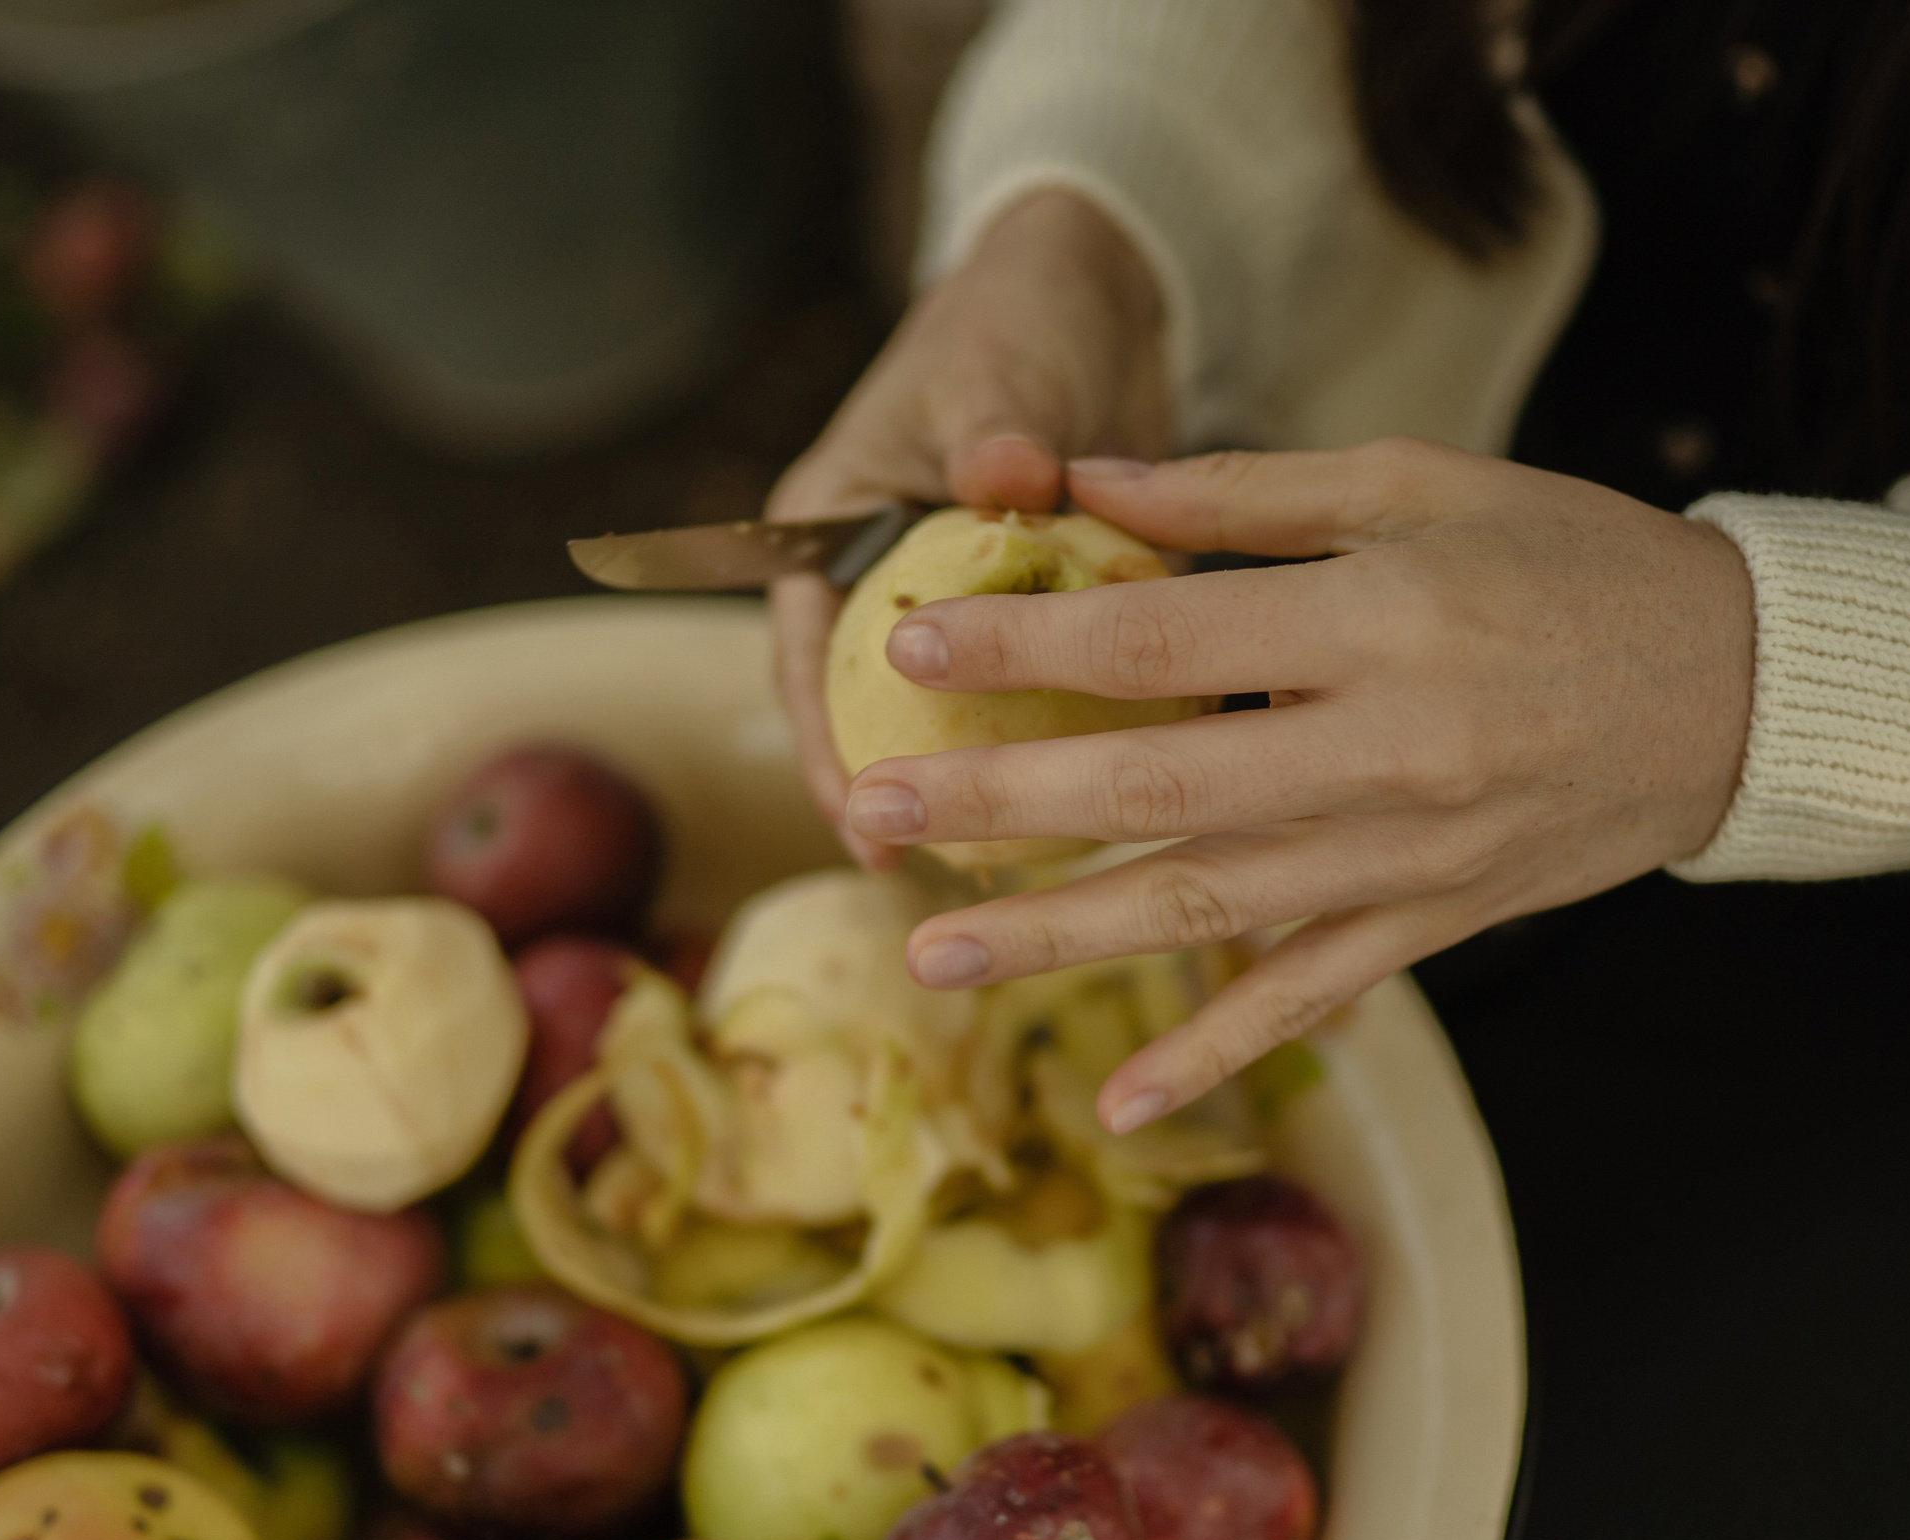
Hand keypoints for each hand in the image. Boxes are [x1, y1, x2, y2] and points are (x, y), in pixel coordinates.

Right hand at [767, 188, 1168, 859]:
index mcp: (833, 523)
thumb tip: (1007, 476)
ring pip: (955, 724)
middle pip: (872, 713)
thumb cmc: (1017, 312)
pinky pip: (1038, 704)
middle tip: (924, 874)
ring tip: (1001, 876)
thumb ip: (996, 423)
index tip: (857, 818)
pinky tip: (1096, 819)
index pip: (808, 650)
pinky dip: (1059, 755)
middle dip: (893, 798)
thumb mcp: (994, 363)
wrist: (1100, 293)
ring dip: (974, 793)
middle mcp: (886, 580)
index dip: (823, 743)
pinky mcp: (1039, 619)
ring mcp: (963, 610)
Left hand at [840, 440, 1756, 1132]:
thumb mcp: (1421, 483)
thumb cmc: (1571, 561)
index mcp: (1380, 619)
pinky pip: (1310, 999)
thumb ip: (1243, 495)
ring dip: (1061, 938)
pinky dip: (1214, 1052)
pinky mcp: (1435, 922)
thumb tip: (1079, 484)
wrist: (1742, 688)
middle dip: (999, 804)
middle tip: (868, 814)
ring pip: (1207, 909)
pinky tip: (1117, 1099)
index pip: (1162, 639)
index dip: (1024, 648)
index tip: (904, 650)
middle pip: (1158, 785)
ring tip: (931, 954)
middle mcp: (1388, 749)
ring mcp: (1411, 855)